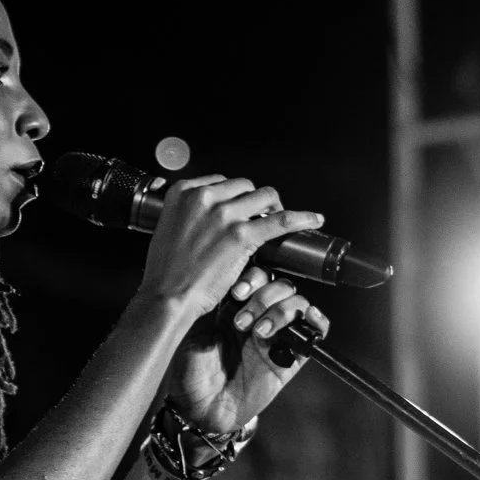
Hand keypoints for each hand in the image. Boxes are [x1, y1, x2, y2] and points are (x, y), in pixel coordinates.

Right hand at [136, 175, 327, 323]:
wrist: (166, 296)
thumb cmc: (165, 271)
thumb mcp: (168, 229)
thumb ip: (188, 214)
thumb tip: (208, 215)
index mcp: (183, 192)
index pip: (221, 182)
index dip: (234, 196)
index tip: (239, 208)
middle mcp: (204, 197)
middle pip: (245, 185)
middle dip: (253, 202)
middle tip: (257, 219)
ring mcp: (225, 214)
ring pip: (265, 196)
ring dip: (273, 208)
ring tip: (276, 221)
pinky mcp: (242, 235)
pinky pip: (281, 220)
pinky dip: (301, 218)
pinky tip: (314, 220)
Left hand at [166, 264, 329, 435]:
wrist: (199, 409)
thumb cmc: (189, 371)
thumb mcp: (192, 331)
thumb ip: (212, 303)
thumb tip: (229, 276)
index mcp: (235, 305)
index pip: (257, 276)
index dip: (252, 278)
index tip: (237, 292)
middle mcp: (258, 316)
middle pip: (280, 286)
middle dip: (264, 297)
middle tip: (241, 322)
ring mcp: (276, 337)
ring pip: (298, 304)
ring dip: (282, 311)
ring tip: (259, 333)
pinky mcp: (290, 359)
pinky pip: (314, 334)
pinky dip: (317, 322)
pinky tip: (308, 319)